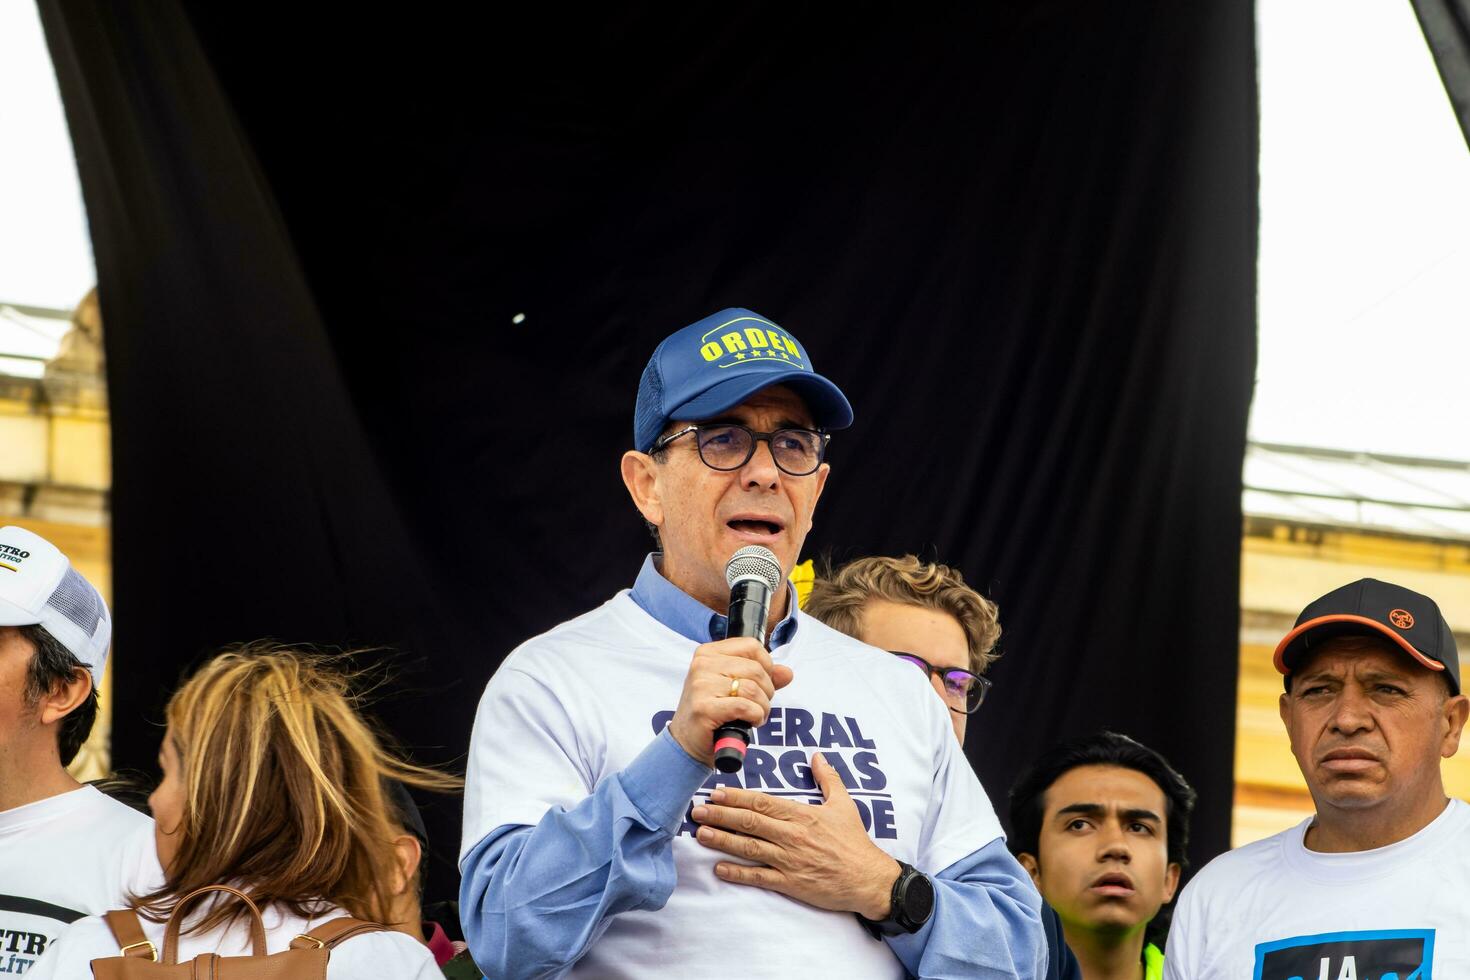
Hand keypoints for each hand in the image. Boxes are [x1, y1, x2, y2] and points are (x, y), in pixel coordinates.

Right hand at [667, 636, 794, 767]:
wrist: (687, 741)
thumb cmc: (713, 711)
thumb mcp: (736, 688)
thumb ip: (762, 677)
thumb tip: (787, 672)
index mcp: (708, 653)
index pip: (751, 646)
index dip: (766, 666)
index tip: (762, 683)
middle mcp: (702, 665)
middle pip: (755, 669)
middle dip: (767, 691)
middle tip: (759, 706)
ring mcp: (700, 686)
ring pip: (752, 689)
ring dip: (762, 707)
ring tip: (755, 715)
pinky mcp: (704, 708)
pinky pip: (744, 707)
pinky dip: (755, 716)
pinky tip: (750, 722)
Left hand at [690, 751, 900, 919]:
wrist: (868, 879)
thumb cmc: (855, 841)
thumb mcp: (844, 804)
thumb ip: (828, 778)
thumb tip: (817, 755)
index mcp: (801, 815)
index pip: (762, 803)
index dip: (736, 798)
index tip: (716, 794)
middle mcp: (791, 836)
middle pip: (749, 822)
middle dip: (720, 816)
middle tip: (697, 811)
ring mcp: (789, 861)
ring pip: (749, 848)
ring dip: (722, 840)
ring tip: (700, 835)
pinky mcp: (790, 883)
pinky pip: (759, 877)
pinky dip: (738, 873)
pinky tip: (719, 868)